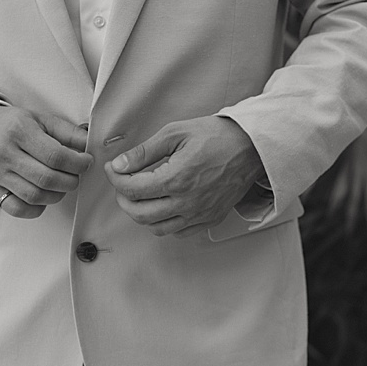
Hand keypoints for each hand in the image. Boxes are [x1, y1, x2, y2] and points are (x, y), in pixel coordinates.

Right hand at [0, 106, 90, 218]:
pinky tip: (42, 196)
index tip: (86, 162)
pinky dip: (36, 208)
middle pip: (46, 179)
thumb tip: (90, 145)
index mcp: (19, 131)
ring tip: (60, 185)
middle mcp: (5, 153)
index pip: (55, 156)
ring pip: (34, 196)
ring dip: (56, 195)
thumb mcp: (41, 120)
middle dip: (70, 181)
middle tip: (75, 175)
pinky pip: (17, 208)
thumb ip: (68, 132)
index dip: (77, 163)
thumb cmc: (13, 125)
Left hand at [105, 116, 264, 237]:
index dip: (116, 179)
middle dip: (123, 199)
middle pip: (140, 214)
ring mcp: (200, 214)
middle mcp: (188, 202)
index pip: (132, 189)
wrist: (252, 148)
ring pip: (157, 228)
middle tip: (122, 184)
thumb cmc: (217, 136)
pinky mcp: (210, 219)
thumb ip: (145, 152)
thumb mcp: (176, 133)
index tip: (114, 169)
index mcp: (177, 179)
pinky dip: (164, 223)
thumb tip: (121, 164)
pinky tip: (162, 206)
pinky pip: (178, 232)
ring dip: (141, 214)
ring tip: (140, 196)